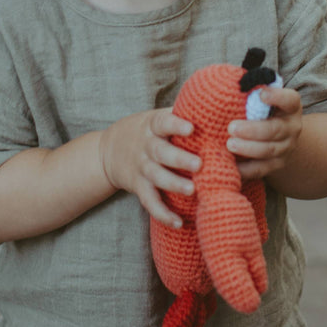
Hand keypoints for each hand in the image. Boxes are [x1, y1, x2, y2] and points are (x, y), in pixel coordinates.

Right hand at [99, 108, 199, 228]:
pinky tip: (178, 222)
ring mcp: (142, 168)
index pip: (163, 123)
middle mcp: (147, 147)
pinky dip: (163, 214)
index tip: (190, 128)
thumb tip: (218, 104)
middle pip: (161, 152)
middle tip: (199, 164)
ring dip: (174, 184)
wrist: (108, 150)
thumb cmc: (147, 131)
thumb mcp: (157, 117)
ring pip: (156, 177)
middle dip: (179, 159)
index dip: (176, 126)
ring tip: (192, 190)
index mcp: (153, 127)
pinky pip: (150, 202)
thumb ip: (182, 113)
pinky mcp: (139, 187)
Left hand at [227, 87, 302, 180]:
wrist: (281, 136)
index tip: (261, 94)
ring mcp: (286, 148)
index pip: (290, 100)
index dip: (277, 97)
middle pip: (276, 130)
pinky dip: (246, 169)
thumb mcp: (263, 98)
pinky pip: (261, 169)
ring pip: (269, 150)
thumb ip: (252, 90)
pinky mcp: (276, 165)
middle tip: (231, 128)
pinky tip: (232, 165)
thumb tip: (233, 81)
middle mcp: (292, 127)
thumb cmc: (263, 111)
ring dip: (248, 149)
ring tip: (230, 145)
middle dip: (253, 130)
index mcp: (290, 107)